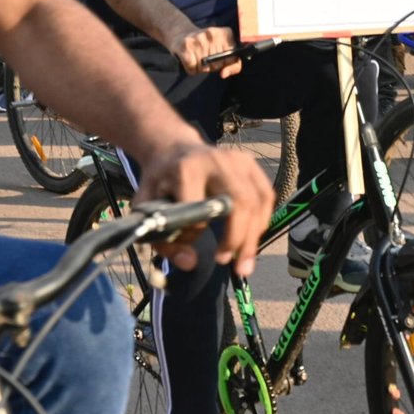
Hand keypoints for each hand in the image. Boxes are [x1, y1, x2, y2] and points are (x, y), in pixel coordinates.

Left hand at [133, 139, 273, 273]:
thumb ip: (162, 240)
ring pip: (257, 201)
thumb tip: (190, 262)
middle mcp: (216, 161)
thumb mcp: (147, 207)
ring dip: (253, 236)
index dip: (193, 232)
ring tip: (244, 261)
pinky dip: (262, 220)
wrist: (174, 149)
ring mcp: (237, 160)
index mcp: (186, 170)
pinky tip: (252, 236)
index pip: (198, 211)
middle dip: (237, 239)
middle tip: (231, 265)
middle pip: (239, 203)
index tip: (186, 241)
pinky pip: (266, 195)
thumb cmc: (161, 181)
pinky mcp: (250, 163)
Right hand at [167, 24, 242, 77]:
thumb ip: (232, 64)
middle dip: (211, 66)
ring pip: (204, 68)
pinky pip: (192, 68)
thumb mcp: (222, 49)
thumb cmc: (205, 45)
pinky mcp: (186, 45)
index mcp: (226, 33)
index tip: (219, 60)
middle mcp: (212, 34)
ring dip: (199, 68)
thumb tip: (224, 74)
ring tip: (196, 58)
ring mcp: (199, 39)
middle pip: (217, 65)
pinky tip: (189, 60)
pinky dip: (190, 69)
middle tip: (205, 58)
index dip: (225, 64)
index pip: (233, 59)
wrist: (181, 33)